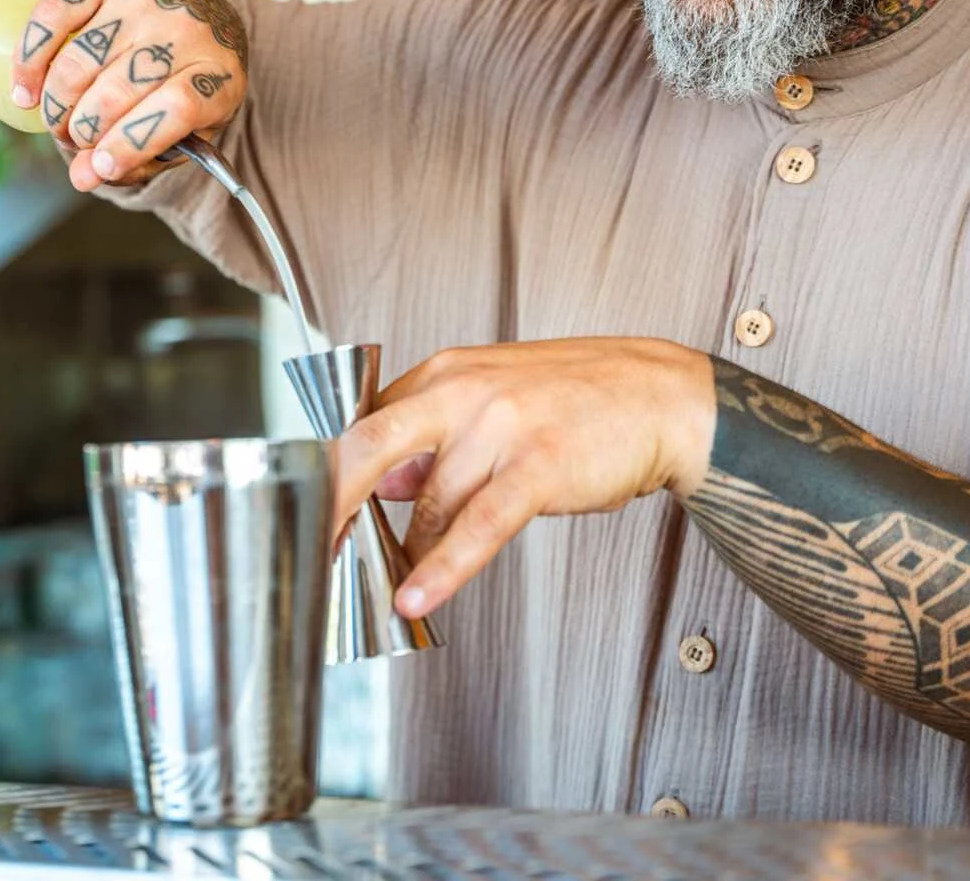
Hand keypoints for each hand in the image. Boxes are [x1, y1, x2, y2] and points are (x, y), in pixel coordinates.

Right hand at [10, 0, 247, 191]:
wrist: (207, 17)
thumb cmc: (189, 85)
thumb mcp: (188, 132)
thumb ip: (139, 160)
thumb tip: (81, 177)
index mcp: (217, 75)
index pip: (174, 110)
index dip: (130, 144)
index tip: (100, 168)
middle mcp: (186, 30)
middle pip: (119, 91)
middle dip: (84, 130)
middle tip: (74, 141)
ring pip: (81, 61)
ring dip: (57, 104)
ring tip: (57, 121)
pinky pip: (58, 9)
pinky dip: (33, 52)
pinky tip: (26, 86)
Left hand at [332, 339, 717, 617]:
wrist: (662, 397)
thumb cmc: (581, 400)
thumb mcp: (493, 399)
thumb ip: (433, 440)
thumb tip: (380, 483)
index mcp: (444, 374)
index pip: (364, 422)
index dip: (332, 473)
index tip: (308, 511)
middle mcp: (464, 392)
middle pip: (368, 444)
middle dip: (328, 500)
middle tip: (307, 544)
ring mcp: (500, 426)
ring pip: (430, 502)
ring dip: (414, 549)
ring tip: (407, 578)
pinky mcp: (537, 466)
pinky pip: (477, 526)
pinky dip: (442, 567)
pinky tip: (417, 595)